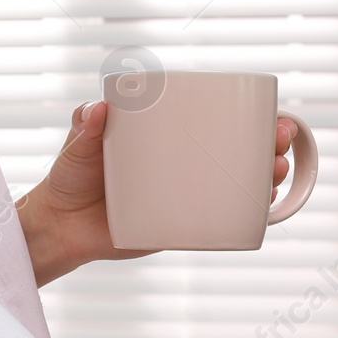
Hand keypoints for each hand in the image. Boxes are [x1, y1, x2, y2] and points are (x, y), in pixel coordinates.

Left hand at [16, 103, 297, 285]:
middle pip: (236, 153)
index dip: (249, 118)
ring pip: (234, 187)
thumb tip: (95, 110)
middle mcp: (180, 166)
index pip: (214, 122)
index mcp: (165, 138)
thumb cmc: (69, 177)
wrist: (58, 227)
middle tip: (278, 143)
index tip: (271, 114)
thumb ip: (83, 126)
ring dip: (265, 180)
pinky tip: (262, 210)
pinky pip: (216, 223)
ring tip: (276, 173)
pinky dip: (242, 217)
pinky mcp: (176, 226)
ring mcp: (181, 196)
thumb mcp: (77, 145)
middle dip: (268, 146)